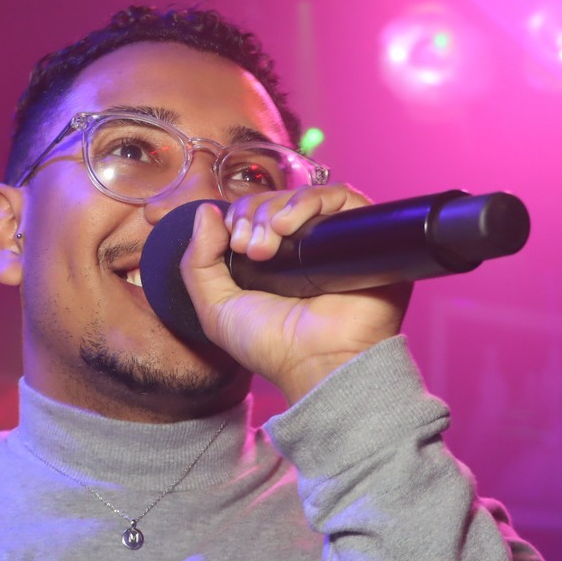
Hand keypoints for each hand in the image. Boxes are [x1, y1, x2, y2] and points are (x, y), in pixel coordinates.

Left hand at [179, 185, 411, 403]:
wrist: (318, 363)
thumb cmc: (273, 347)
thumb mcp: (216, 310)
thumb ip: (198, 263)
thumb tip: (205, 212)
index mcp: (274, 260)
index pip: (254, 213)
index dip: (239, 216)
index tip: (233, 241)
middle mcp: (305, 247)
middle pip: (276, 201)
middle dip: (253, 215)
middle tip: (250, 249)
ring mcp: (334, 240)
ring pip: (303, 197)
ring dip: (275, 211)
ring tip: (266, 245)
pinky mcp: (364, 234)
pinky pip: (340, 197)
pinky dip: (308, 202)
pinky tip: (288, 227)